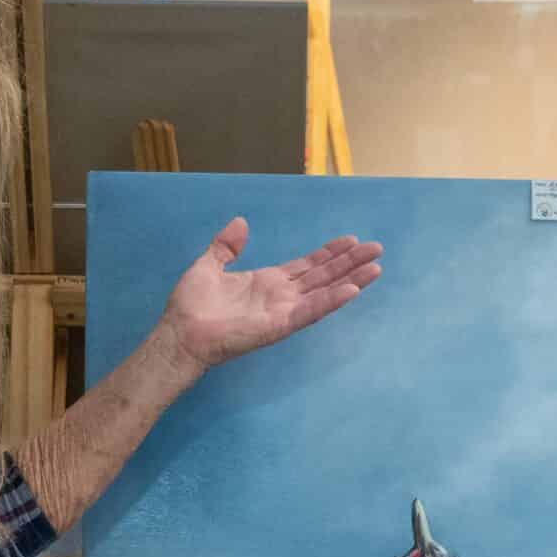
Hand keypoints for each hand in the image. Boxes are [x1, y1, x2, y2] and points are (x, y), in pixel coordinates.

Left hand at [151, 217, 381, 378]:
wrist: (180, 333)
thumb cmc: (191, 305)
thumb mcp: (208, 265)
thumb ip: (226, 246)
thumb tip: (241, 222)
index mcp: (267, 282)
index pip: (306, 265)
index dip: (329, 253)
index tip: (351, 240)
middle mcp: (281, 296)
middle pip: (323, 276)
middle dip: (349, 263)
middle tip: (376, 248)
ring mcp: (283, 311)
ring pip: (324, 292)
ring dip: (350, 280)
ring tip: (375, 267)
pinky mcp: (279, 325)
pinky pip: (309, 311)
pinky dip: (331, 301)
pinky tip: (351, 290)